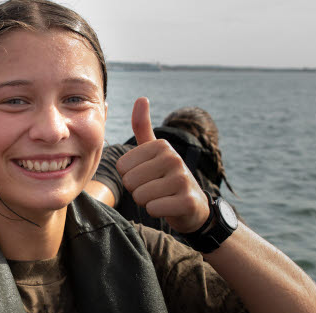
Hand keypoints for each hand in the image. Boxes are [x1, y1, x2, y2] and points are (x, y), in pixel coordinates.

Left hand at [116, 97, 208, 233]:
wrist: (193, 206)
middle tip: (154, 189)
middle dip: (137, 191)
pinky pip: (153, 208)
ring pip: (140, 196)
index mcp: (161, 145)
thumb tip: (141, 98)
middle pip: (130, 182)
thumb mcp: (154, 151)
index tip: (147, 176)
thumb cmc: (166, 177)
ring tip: (162, 197)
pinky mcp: (187, 201)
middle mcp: (173, 158)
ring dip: (147, 202)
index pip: (122, 167)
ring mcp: (182, 179)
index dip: (130, 177)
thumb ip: (143, 127)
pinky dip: (156, 212)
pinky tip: (168, 207)